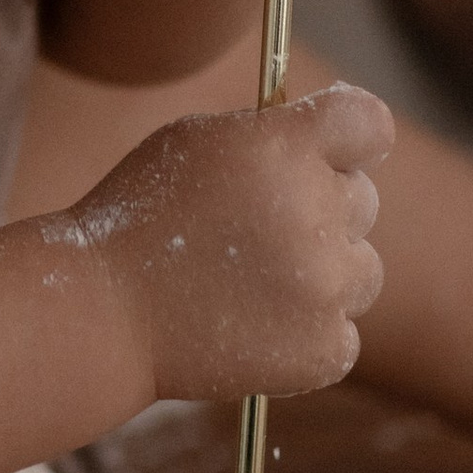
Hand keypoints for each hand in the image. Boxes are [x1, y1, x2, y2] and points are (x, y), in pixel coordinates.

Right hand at [63, 86, 392, 407]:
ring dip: (323, 274)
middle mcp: (315, 211)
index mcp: (284, 147)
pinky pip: (343, 332)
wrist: (102, 313)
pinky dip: (306, 334)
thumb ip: (271, 136)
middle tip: (256, 231)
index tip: (335, 155)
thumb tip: (332, 146)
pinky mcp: (324, 347)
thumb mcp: (195, 142)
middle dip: (321, 208)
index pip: (370, 124)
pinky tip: (252, 327)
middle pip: (363, 199)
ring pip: (362, 270)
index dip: (354, 139)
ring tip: (251, 283)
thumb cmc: (139, 218)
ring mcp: (325, 285)